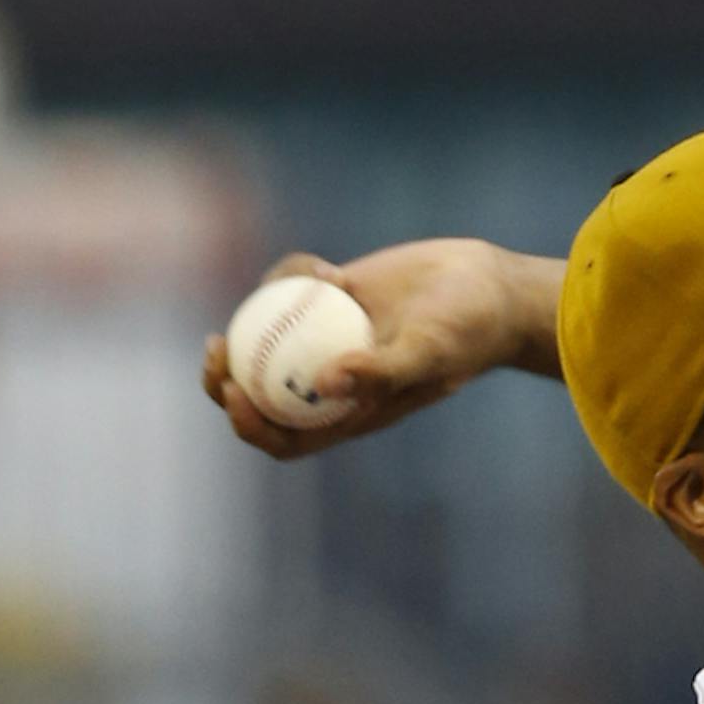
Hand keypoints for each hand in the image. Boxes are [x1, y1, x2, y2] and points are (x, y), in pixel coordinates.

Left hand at [201, 238, 565, 460]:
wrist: (487, 290)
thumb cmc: (465, 332)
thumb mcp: (428, 352)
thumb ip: (380, 372)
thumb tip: (323, 383)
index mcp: (348, 415)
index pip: (284, 437)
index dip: (249, 424)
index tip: (233, 391)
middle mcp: (329, 383)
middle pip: (257, 394)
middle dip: (225, 379)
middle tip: (216, 347)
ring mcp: (324, 340)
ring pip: (264, 338)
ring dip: (253, 318)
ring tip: (276, 287)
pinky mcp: (329, 299)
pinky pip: (288, 290)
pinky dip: (292, 275)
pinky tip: (323, 266)